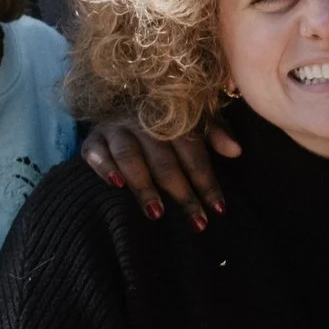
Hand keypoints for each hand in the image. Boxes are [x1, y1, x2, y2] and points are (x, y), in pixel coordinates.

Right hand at [80, 119, 239, 227]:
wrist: (118, 106)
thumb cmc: (164, 126)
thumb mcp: (194, 124)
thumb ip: (215, 135)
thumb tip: (237, 151)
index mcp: (172, 119)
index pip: (194, 152)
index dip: (206, 181)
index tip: (219, 210)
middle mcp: (143, 121)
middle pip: (164, 160)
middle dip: (181, 193)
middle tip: (196, 222)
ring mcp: (116, 129)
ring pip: (130, 156)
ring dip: (144, 185)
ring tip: (157, 213)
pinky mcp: (92, 140)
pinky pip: (95, 153)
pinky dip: (104, 167)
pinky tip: (115, 185)